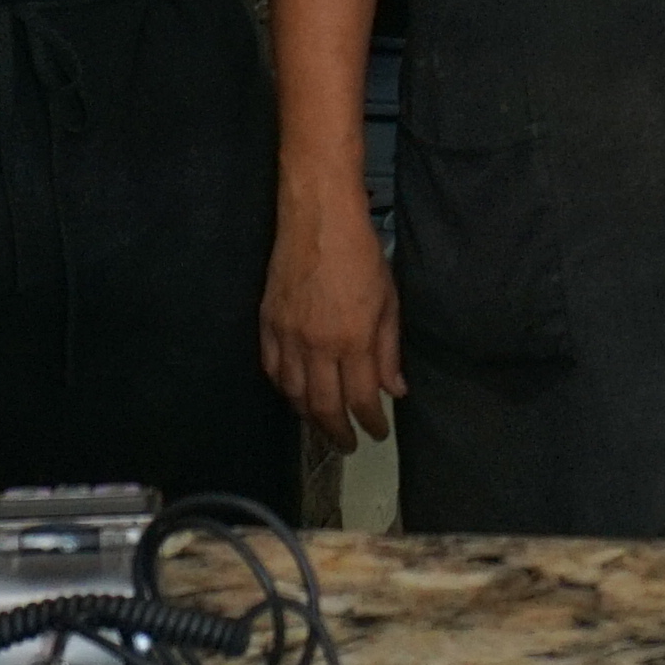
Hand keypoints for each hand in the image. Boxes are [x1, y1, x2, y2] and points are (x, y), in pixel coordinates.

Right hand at [258, 168, 402, 438]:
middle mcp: (318, 344)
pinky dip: (284, 389)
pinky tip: (295, 395)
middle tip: (347, 445)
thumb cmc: (361, 254)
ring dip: (309, 417)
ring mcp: (288, 335)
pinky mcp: (268, 323)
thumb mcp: (389, 301)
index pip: (362, 398)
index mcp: (354, 339)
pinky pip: (272, 369)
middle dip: (338, 432)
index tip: (377, 433)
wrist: (318, 218)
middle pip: (324, 406)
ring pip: (294, 394)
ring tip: (323, 426)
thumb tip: (395, 390)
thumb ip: (389, 350)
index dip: (370, 422)